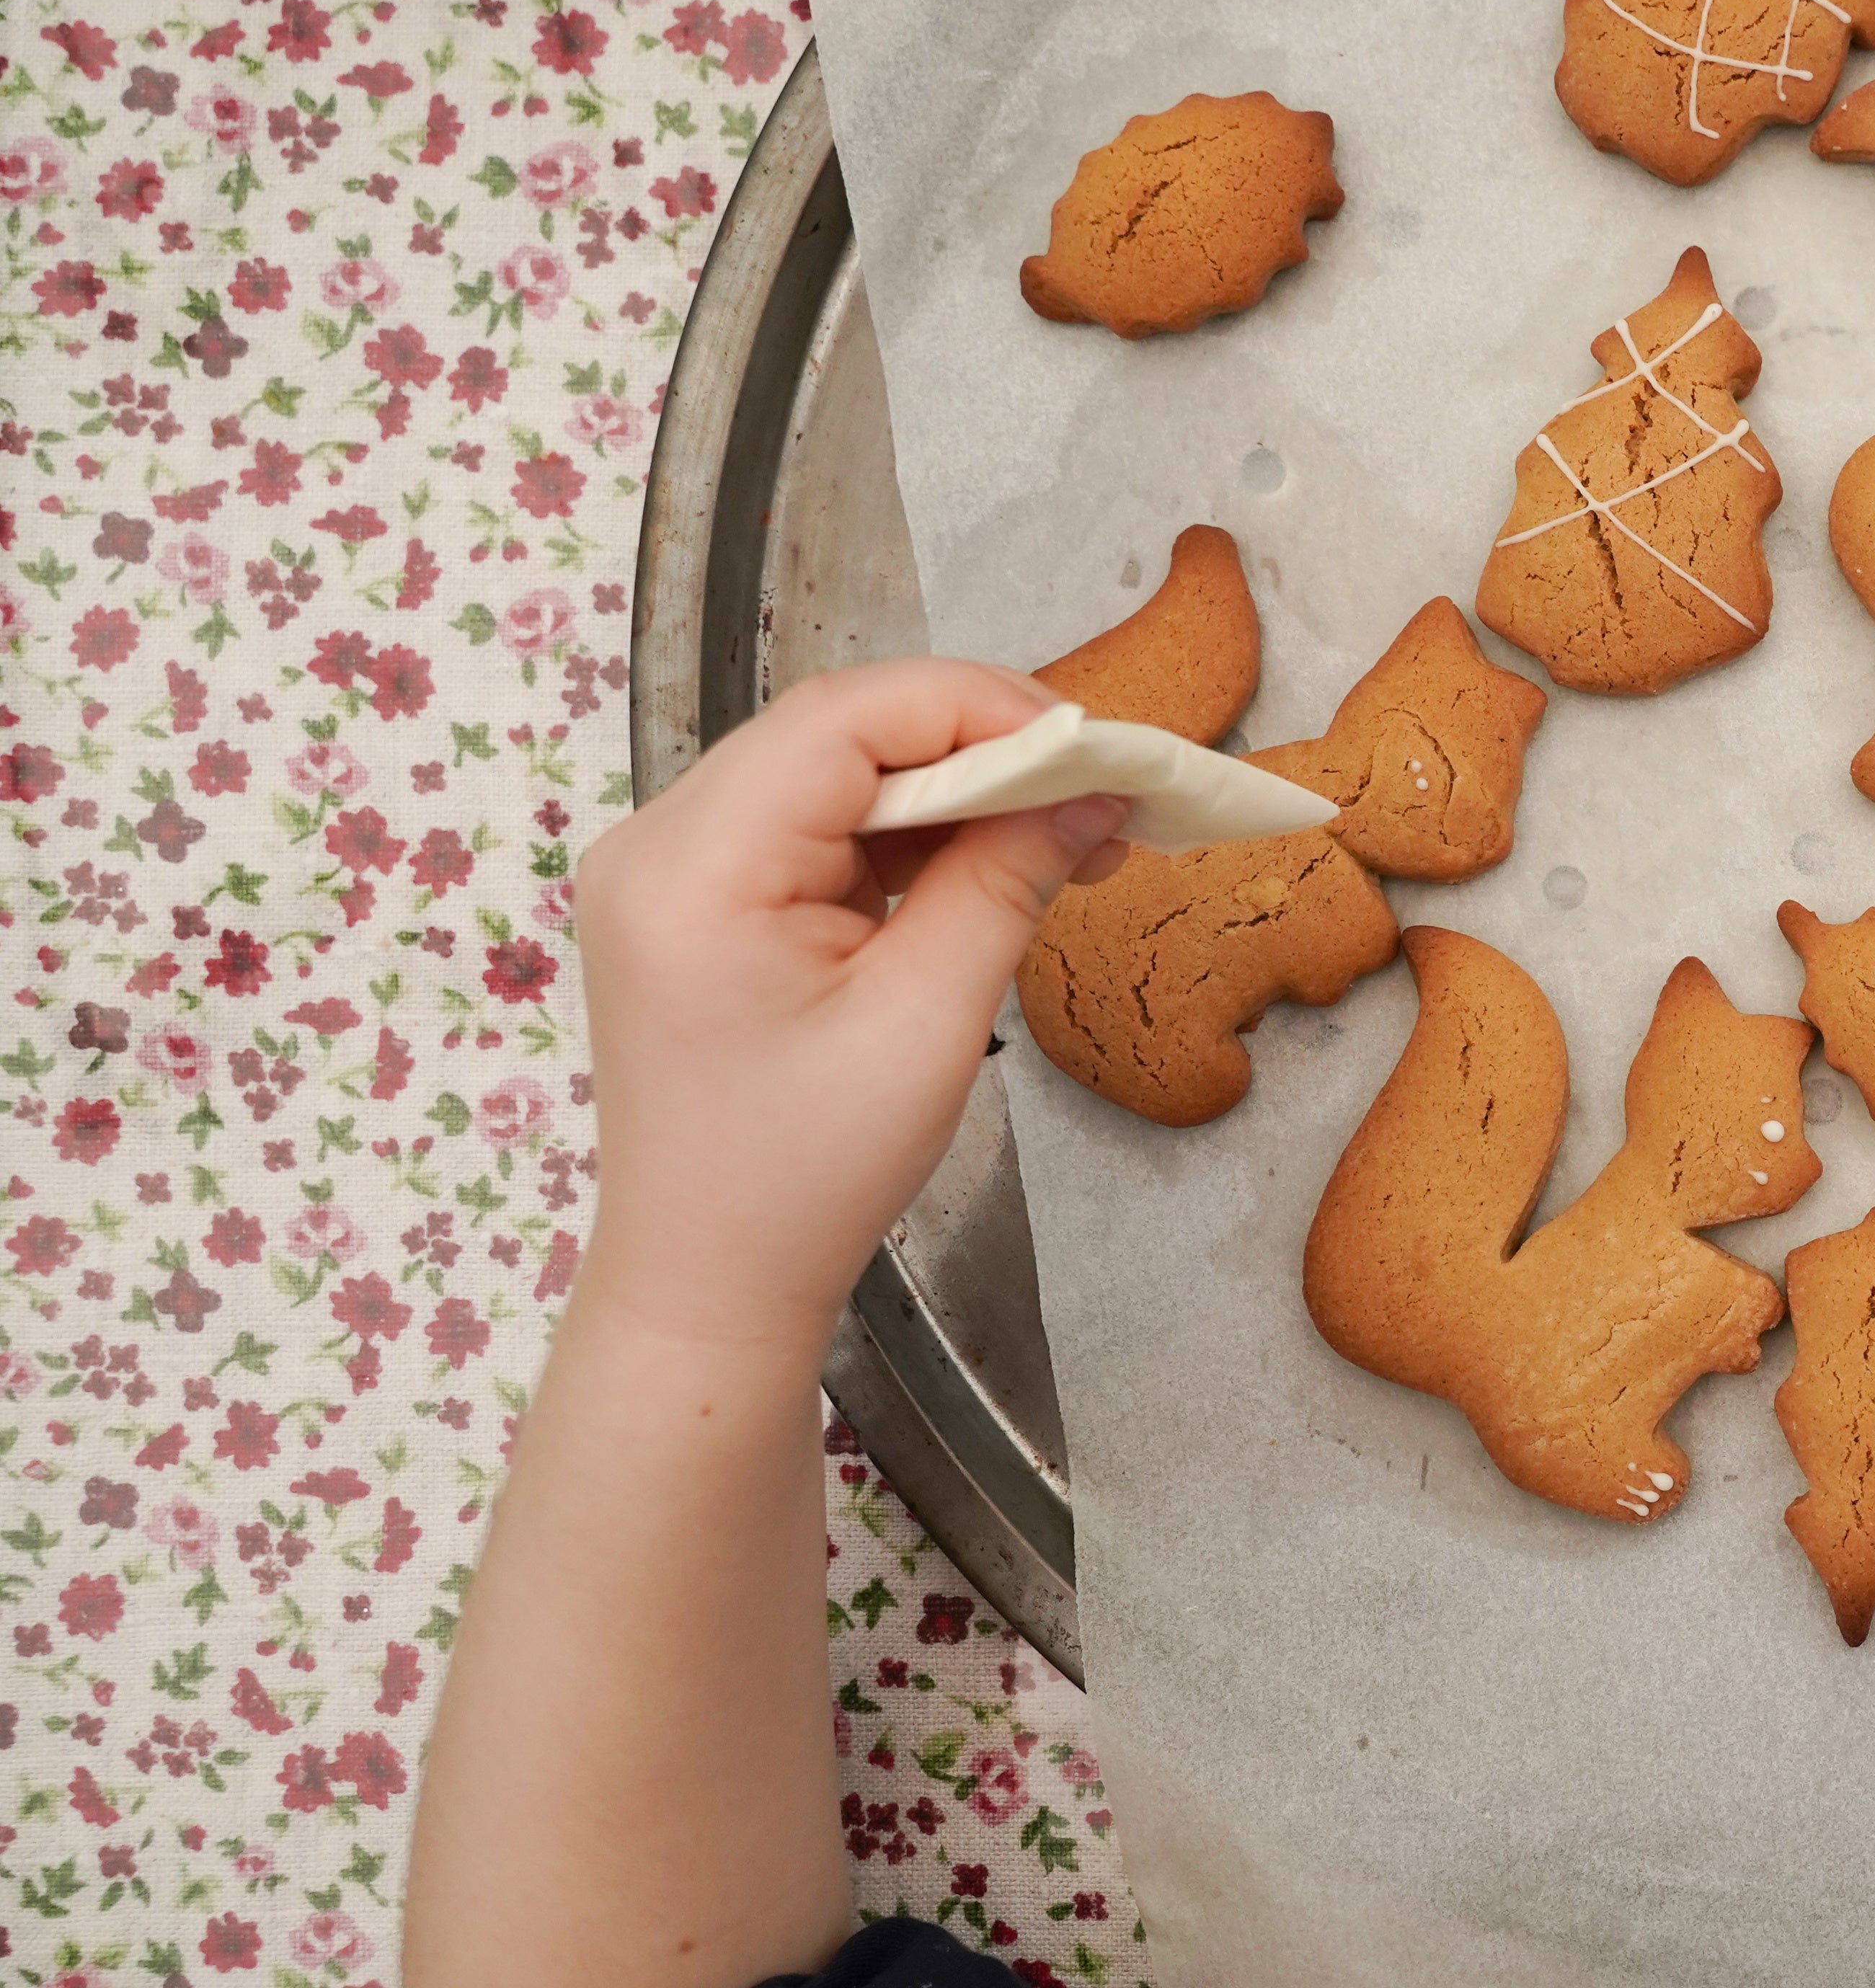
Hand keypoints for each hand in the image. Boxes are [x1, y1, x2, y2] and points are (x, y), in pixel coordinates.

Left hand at [573, 658, 1124, 1347]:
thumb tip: (1092, 788)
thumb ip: (1004, 884)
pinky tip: (991, 862)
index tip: (1097, 745)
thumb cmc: (804, 1177)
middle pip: (839, 732)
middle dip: (982, 745)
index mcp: (692, 869)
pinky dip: (911, 833)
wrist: (711, 1279)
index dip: (981, 708)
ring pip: (835, 772)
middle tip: (1102, 788)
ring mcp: (671, 869)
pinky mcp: (699, 899)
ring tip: (1067, 833)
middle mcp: (659, 844)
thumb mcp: (926, 1024)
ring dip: (956, 790)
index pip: (846, 719)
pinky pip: (817, 824)